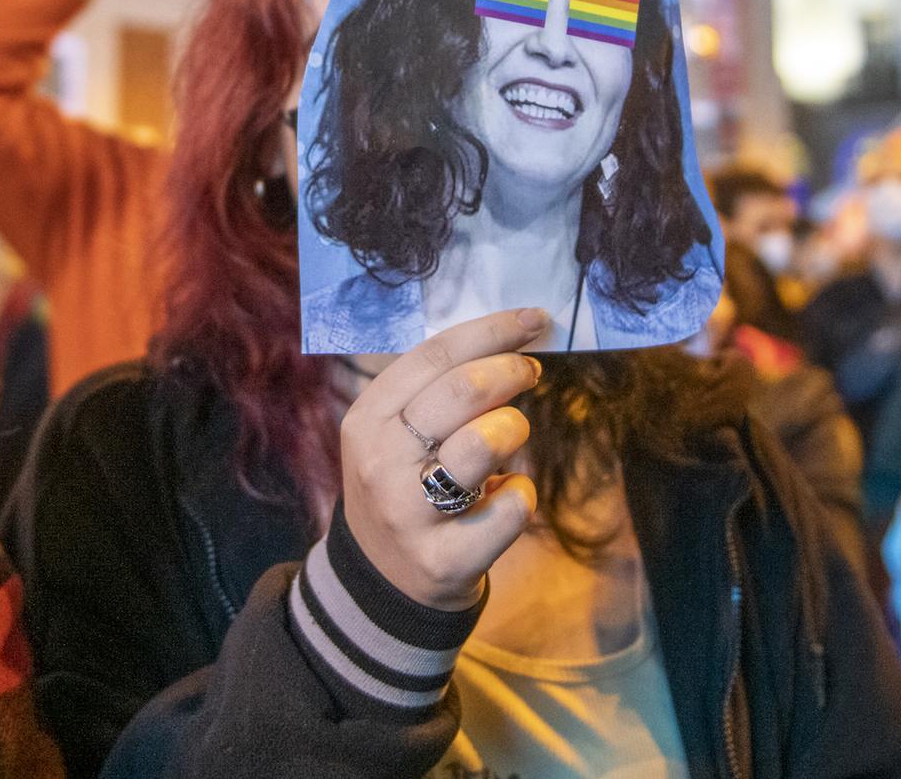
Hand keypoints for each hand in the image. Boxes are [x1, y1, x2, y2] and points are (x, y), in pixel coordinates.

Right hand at [339, 309, 544, 610]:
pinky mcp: (445, 559)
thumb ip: (436, 390)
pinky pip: (512, 506)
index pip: (433, 355)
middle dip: (512, 371)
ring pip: (488, 442)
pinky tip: (499, 500)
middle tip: (530, 372)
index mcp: (366, 419)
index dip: (492, 331)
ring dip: (515, 431)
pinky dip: (521, 494)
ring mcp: (409, 513)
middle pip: (464, 391)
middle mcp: (380, 462)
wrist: (384, 580)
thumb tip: (508, 338)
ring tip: (509, 439)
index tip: (534, 320)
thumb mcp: (395, 434)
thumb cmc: (404, 486)